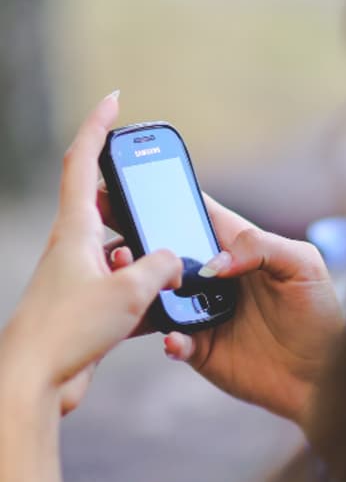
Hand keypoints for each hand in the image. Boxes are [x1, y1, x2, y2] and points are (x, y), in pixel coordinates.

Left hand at [0, 92, 183, 422]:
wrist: (35, 381)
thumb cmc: (71, 330)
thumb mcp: (129, 290)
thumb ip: (161, 266)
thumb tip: (174, 260)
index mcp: (74, 230)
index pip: (83, 162)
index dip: (98, 127)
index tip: (113, 100)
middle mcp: (72, 248)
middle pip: (103, 204)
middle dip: (132, 196)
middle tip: (158, 193)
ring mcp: (77, 277)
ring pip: (120, 250)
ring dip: (146, 253)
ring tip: (169, 269)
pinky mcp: (86, 307)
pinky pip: (124, 285)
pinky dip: (145, 289)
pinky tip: (162, 305)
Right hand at [142, 200, 343, 427]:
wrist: (323, 376)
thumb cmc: (320, 315)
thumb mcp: (304, 266)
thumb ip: (262, 247)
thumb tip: (213, 264)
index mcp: (236, 247)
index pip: (193, 212)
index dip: (159, 195)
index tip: (125, 184)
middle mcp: (212, 276)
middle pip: (162, 250)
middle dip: (131, 240)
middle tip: (113, 241)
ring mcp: (201, 311)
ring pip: (154, 293)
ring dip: (138, 287)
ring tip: (129, 281)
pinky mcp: (199, 347)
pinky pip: (170, 339)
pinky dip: (169, 338)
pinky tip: (176, 339)